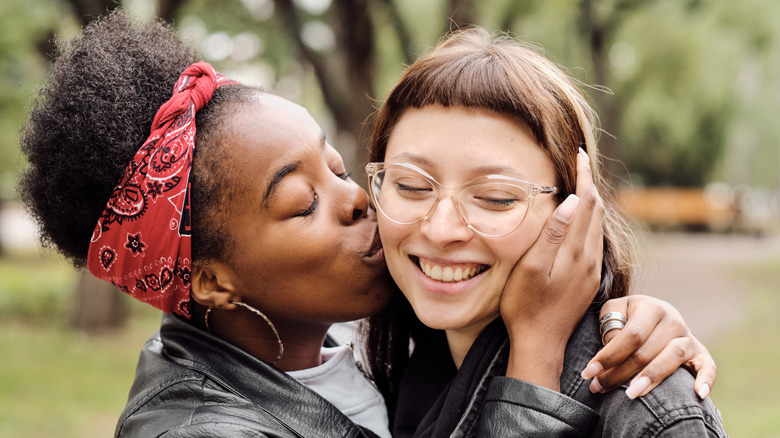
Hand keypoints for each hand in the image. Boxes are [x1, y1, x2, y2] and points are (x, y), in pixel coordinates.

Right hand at [502, 149, 604, 389]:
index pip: (586, 203)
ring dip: (591, 202)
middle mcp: (589, 258)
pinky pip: (594, 241)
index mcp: (575, 251)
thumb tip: (572, 201)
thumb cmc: (525, 306)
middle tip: (580, 163)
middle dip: (589, 184)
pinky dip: (590, 221)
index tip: (580, 155)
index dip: (584, 176)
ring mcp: (590, 271)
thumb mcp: (531, 268)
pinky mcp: (588, 281)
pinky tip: (581, 221)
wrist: (540, 344)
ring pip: (597, 226)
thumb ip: (552, 234)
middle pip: (596, 211)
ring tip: (581, 184)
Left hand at [581, 295, 716, 399]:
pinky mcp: (700, 353)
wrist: (654, 314)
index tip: (588, 372)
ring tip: (630, 394)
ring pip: (672, 358)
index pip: (631, 335)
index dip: (609, 355)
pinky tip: (698, 394)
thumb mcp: (614, 311)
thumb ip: (610, 325)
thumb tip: (610, 346)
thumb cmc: (627, 316)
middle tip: (599, 387)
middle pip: (647, 351)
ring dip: (651, 378)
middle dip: (620, 372)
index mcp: (651, 307)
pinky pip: (708, 366)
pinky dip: (706, 379)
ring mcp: (688, 337)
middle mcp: (673, 320)